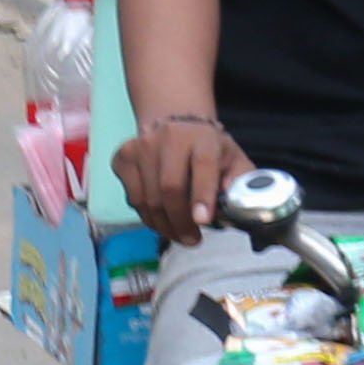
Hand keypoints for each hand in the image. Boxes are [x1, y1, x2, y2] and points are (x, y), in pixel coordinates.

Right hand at [115, 114, 253, 247]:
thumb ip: (241, 182)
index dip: (202, 195)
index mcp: (203, 138)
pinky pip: (133, 199)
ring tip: (179, 234)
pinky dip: (147, 216)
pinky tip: (162, 218)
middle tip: (192, 240)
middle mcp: (168, 137)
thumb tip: (237, 203)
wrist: (176, 124)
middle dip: (180, 221)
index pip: (202, 166)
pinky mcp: (123, 158)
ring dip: (164, 225)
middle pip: (169, 188)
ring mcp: (141, 146)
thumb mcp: (234, 160)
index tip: (203, 221)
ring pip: (148, 199)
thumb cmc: (209, 149)